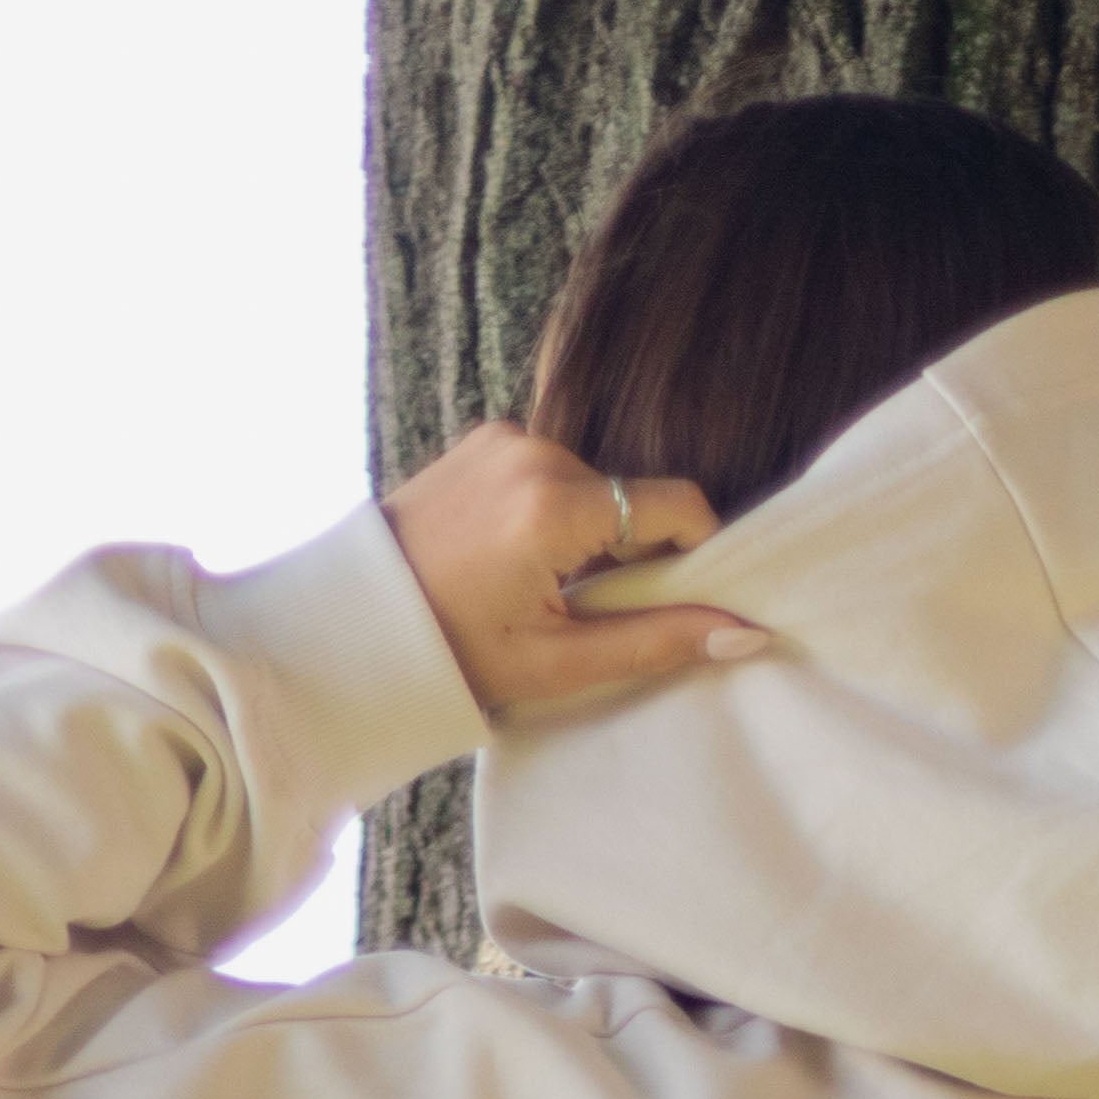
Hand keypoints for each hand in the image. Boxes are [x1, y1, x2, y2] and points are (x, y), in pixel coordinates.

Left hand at [381, 422, 768, 722]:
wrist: (356, 625)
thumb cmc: (454, 655)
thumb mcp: (560, 663)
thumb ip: (656, 640)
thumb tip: (742, 633)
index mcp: (555, 504)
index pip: (676, 503)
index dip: (697, 550)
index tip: (683, 595)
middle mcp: (535, 449)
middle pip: (632, 495)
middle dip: (631, 550)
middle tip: (592, 610)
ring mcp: (505, 435)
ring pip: (593, 486)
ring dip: (590, 533)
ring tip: (543, 589)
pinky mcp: (485, 436)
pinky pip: (550, 472)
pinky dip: (553, 513)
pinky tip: (515, 558)